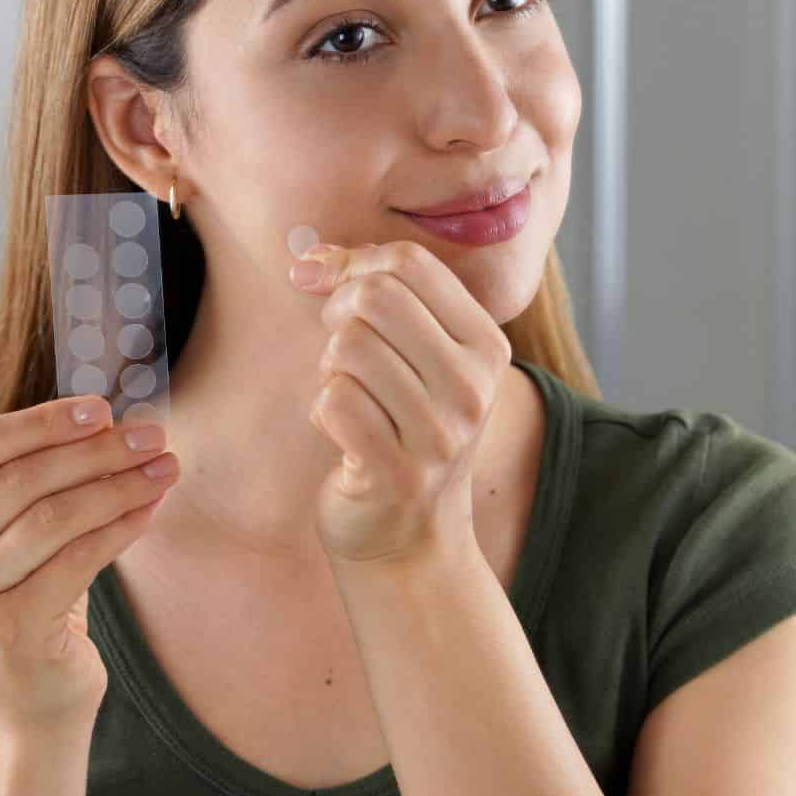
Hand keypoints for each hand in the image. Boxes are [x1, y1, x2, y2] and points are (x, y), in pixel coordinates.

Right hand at [0, 397, 180, 728]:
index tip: (103, 408)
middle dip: (94, 451)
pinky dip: (122, 526)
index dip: (43, 421)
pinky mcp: (8, 633)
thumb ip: (31, 477)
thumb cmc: (28, 600)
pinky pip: (78, 560)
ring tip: (164, 467)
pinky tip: (153, 507)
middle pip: (18, 480)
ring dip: (118, 484)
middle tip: (151, 434)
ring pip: (52, 518)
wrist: (31, 702)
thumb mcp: (11, 534)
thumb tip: (105, 415)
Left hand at [287, 239, 512, 566]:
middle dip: (337, 313)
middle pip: (375, 297)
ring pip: (348, 347)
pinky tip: (343, 432)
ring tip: (349, 395)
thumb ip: (376, 294)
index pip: (409, 263)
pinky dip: (322, 410)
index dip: (352, 262)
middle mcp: (473, 387)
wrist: (409, 535)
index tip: (324, 282)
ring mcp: (441, 434)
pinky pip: (332, 402)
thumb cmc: (403, 428)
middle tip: (338, 348)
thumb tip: (309, 259)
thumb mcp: (415, 355)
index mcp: (486, 345)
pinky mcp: (399, 473)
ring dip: (329, 368)